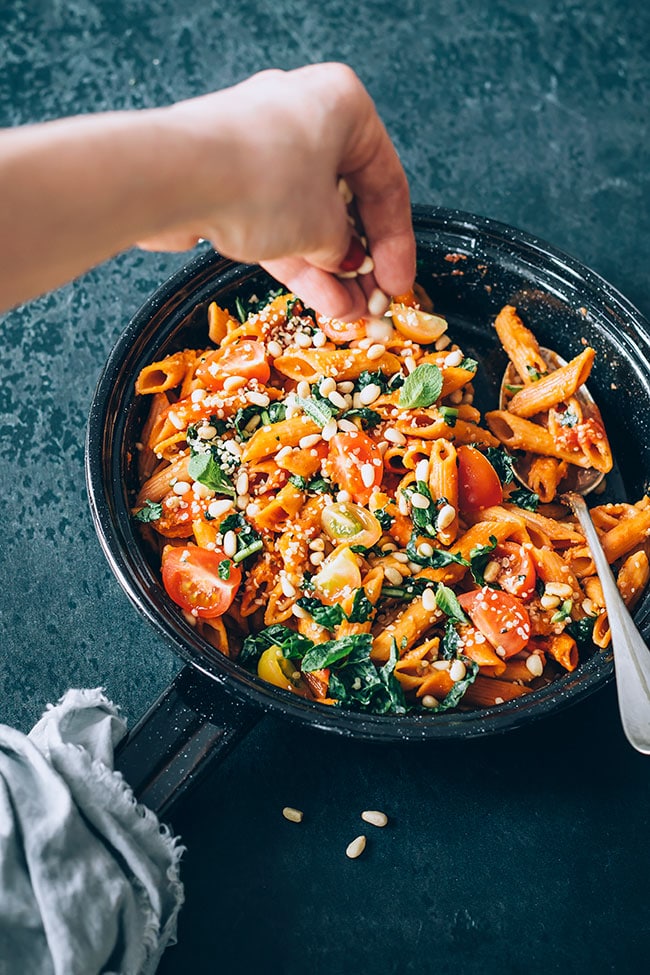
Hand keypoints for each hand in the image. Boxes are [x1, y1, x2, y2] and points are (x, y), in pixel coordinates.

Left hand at [139, 63, 415, 319]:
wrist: (173, 179)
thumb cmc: (264, 183)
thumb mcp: (325, 228)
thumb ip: (344, 247)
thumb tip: (346, 262)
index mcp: (342, 105)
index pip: (386, 181)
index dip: (397, 242)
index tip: (399, 283)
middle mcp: (302, 116)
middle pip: (345, 199)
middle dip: (360, 260)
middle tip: (373, 302)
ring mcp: (260, 147)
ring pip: (308, 216)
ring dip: (330, 270)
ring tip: (348, 315)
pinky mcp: (226, 178)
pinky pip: (274, 222)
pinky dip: (297, 260)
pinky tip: (320, 300)